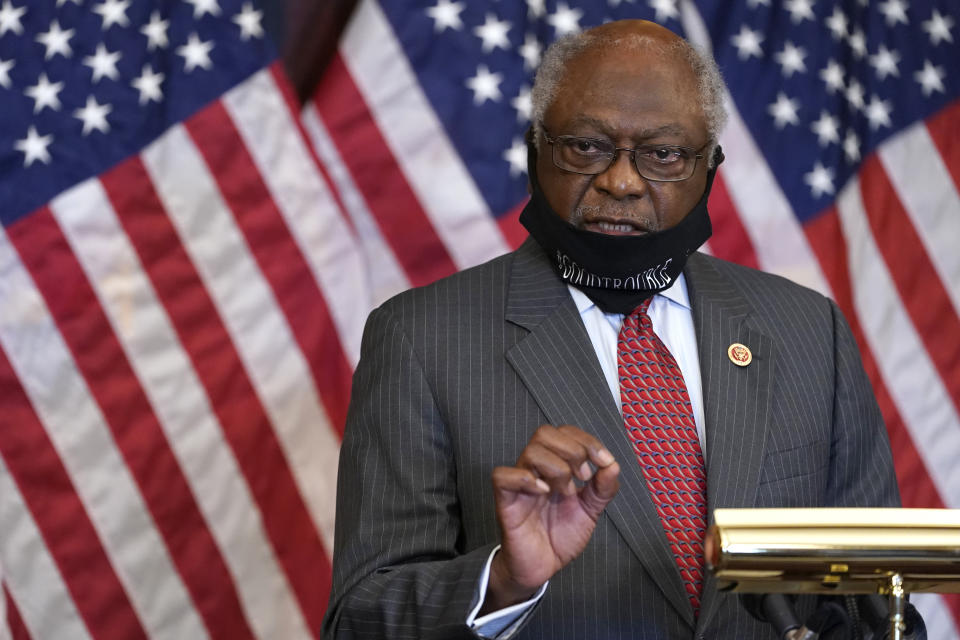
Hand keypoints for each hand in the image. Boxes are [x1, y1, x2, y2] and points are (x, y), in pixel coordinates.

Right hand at [482, 425, 619, 612]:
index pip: (564, 433)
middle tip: (583, 477)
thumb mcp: (590, 511)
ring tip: (566, 491)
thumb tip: (613, 465)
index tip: (603, 461)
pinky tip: (543, 492)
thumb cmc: (559, 537)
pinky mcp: (505, 502)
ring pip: (530, 451)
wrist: (542, 568)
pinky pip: (502, 476)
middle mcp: (536, 470)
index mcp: (555, 467)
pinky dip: (525, 478)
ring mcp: (520, 484)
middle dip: (572, 450)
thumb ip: (603, 489)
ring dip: (556, 467)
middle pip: (545, 433)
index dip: (586, 440)